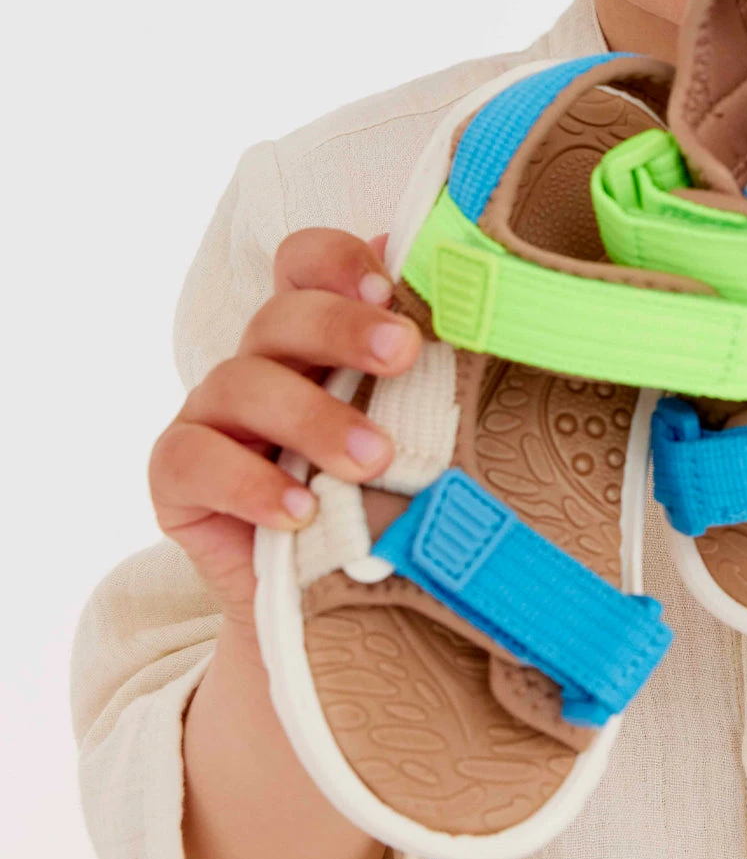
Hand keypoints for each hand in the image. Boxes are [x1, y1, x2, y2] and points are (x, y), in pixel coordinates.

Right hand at [149, 229, 420, 627]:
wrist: (325, 597)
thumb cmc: (379, 496)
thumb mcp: (411, 429)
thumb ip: (424, 367)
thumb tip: (459, 291)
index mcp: (314, 336)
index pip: (305, 264)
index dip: (337, 261)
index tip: (389, 289)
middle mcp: (259, 362)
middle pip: (281, 315)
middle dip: (344, 328)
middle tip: (403, 353)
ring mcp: (211, 414)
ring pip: (244, 384)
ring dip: (314, 418)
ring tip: (375, 459)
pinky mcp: (176, 476)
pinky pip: (196, 461)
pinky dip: (250, 485)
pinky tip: (302, 510)